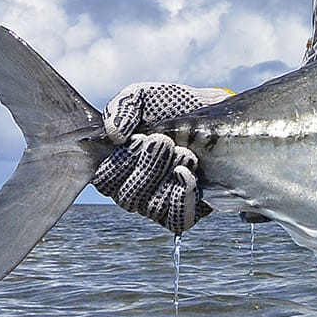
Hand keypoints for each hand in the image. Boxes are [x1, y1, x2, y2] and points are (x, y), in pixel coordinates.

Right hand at [91, 82, 231, 234]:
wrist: (212, 116)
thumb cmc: (171, 107)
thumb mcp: (142, 96)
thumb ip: (122, 106)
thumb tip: (114, 133)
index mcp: (116, 165)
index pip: (103, 181)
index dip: (119, 164)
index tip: (139, 139)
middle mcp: (133, 189)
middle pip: (127, 197)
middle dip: (147, 167)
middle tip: (165, 141)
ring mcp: (159, 203)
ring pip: (151, 208)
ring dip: (166, 178)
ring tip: (184, 152)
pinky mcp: (185, 211)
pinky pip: (177, 221)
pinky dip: (181, 199)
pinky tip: (189, 175)